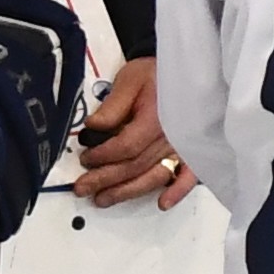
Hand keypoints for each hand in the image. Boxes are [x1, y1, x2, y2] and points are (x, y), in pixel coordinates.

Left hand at [70, 52, 195, 209]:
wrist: (179, 70)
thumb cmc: (153, 74)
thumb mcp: (128, 81)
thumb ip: (112, 107)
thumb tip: (92, 128)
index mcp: (155, 118)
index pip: (126, 147)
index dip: (103, 157)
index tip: (85, 160)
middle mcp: (171, 136)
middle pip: (135, 167)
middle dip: (105, 180)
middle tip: (82, 188)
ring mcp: (183, 146)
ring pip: (153, 177)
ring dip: (128, 192)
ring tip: (103, 200)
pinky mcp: (191, 151)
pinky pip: (187, 176)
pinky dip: (178, 191)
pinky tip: (163, 203)